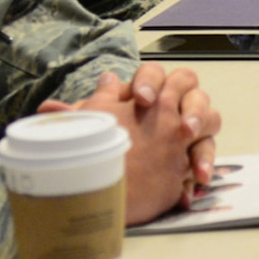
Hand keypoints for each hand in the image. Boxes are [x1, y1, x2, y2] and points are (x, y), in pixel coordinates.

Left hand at [40, 68, 220, 222]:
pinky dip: (203, 166)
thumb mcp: (89, 130)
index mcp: (145, 91)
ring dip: (205, 136)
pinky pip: (207, 152)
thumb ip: (74, 119)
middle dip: (192, 107)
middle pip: (193, 90)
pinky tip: (193, 186)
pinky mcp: (192, 152)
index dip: (151, 82)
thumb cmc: (103, 140)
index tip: (140, 100)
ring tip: (196, 162)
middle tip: (183, 129)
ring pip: (210, 117)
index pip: (156, 73)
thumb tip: (48, 110)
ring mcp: (186, 127)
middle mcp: (171, 104)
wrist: (112, 173)